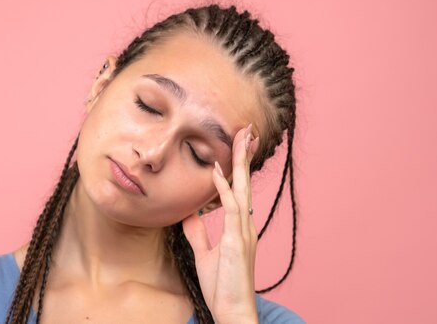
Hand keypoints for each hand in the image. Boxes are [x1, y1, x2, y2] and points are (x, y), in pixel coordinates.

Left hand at [182, 123, 259, 323]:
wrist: (232, 310)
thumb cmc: (222, 286)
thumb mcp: (205, 254)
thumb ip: (198, 233)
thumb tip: (188, 214)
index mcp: (240, 226)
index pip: (239, 188)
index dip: (239, 166)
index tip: (239, 144)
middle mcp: (245, 225)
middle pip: (246, 182)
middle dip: (245, 155)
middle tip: (248, 130)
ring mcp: (243, 231)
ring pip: (242, 189)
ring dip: (240, 162)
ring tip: (241, 138)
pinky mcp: (236, 241)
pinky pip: (230, 209)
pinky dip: (224, 188)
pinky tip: (216, 171)